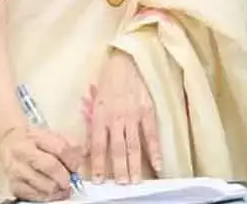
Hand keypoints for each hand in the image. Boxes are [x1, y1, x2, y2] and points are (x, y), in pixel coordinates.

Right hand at [0, 125, 83, 201]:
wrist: (9, 141)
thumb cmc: (35, 140)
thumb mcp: (52, 134)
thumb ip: (69, 144)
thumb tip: (79, 162)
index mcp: (37, 136)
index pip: (61, 148)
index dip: (72, 160)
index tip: (75, 167)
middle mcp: (24, 152)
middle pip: (51, 167)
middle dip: (65, 178)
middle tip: (70, 182)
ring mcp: (17, 169)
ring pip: (43, 185)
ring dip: (57, 190)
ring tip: (62, 189)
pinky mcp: (13, 184)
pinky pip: (32, 195)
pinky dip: (45, 197)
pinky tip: (50, 193)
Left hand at [89, 49, 162, 183]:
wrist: (127, 61)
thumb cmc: (109, 81)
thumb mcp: (95, 101)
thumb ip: (94, 124)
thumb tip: (89, 149)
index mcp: (99, 116)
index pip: (97, 146)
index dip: (98, 165)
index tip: (100, 180)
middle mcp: (115, 118)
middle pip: (116, 149)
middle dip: (119, 170)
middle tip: (122, 185)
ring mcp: (132, 115)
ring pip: (133, 145)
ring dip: (134, 165)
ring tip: (135, 181)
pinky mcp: (147, 111)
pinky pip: (151, 135)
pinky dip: (154, 151)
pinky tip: (157, 164)